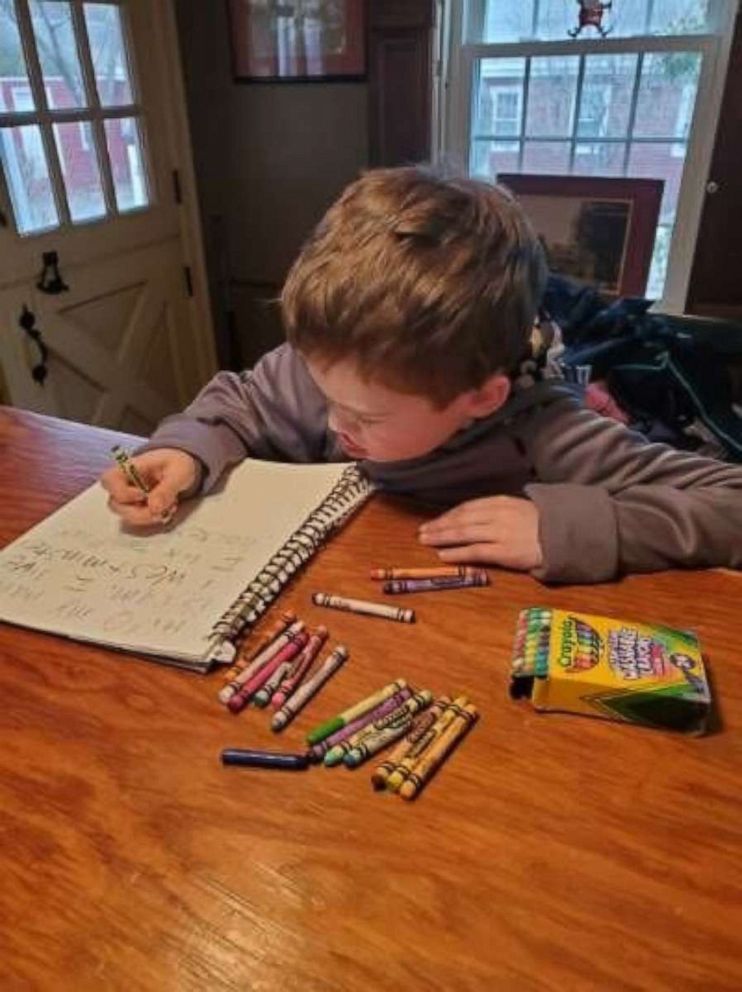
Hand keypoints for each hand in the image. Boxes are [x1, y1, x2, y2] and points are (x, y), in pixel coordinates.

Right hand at [100, 447, 199, 526]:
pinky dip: (153, 519)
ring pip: (126, 516)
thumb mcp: (178, 473)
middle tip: (161, 510)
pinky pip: (139, 520)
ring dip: (148, 517)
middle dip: (139, 513)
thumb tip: (154, 508)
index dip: (123, 493)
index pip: (108, 481)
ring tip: (169, 507)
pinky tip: (167, 510)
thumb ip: (166, 490)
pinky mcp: (138, 508)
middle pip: (115, 505)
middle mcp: (124, 484)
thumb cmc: (176, 464)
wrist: (181, 467)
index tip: (144, 494)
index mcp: (128, 468)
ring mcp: (129, 498)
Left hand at [418, 496, 542, 570]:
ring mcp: (500, 533)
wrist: (565, 537)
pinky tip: (442, 555)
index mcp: (501, 502)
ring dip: (442, 537)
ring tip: (426, 541)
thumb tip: (476, 517)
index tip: (435, 521)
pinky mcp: (504, 551)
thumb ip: (498, 511)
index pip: (467, 508)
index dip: (448, 515)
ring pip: (463, 533)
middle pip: (461, 519)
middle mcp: (497, 515)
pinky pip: (474, 551)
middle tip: (422, 532)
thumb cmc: (544, 525)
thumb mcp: (520, 509)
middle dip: (439, 526)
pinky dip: (456, 552)